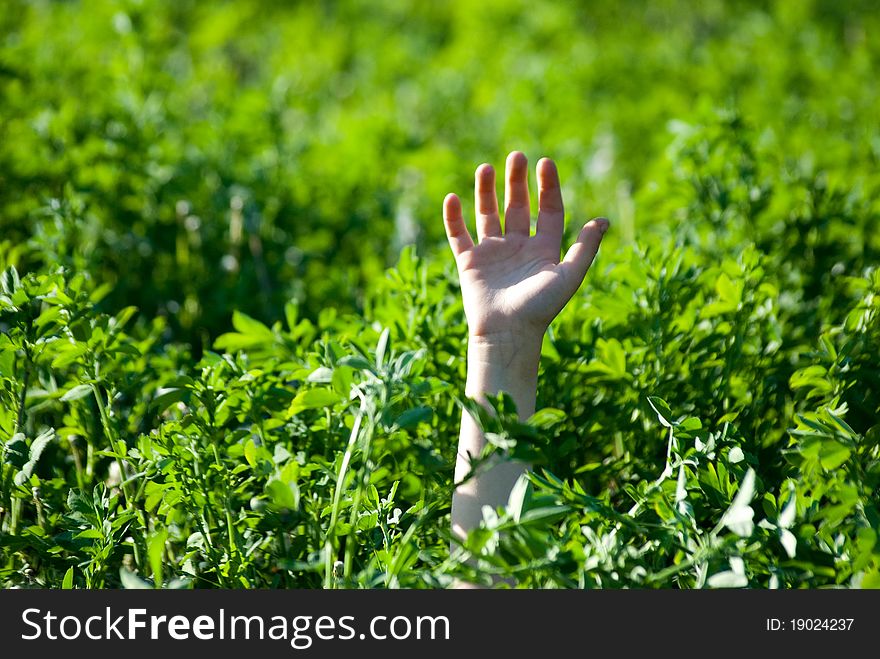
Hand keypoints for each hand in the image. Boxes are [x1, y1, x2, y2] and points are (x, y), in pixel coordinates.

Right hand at [443, 151, 607, 341]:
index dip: (548, 187)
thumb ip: (585, 248)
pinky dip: (454, 217)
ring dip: (486, 191)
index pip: (548, 210)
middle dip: (517, 181)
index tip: (546, 163)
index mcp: (544, 250)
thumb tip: (603, 221)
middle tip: (516, 156)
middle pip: (518, 206)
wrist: (507, 333)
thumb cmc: (540, 308)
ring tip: (486, 168)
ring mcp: (493, 254)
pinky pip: (458, 235)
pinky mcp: (469, 262)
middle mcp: (518, 248)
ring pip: (488, 214)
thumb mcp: (569, 275)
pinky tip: (454, 197)